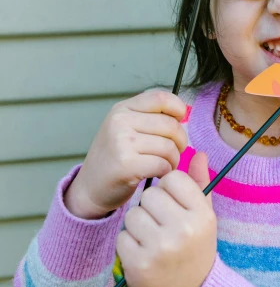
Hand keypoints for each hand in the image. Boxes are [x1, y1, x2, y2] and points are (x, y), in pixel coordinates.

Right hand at [64, 89, 188, 219]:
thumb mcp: (125, 128)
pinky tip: (158, 174)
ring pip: (169, 147)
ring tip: (165, 165)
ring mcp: (122, 142)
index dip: (178, 109)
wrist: (89, 188)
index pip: (161, 98)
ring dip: (174, 160)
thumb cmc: (115, 158)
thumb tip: (184, 111)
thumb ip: (150, 117)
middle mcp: (120, 122)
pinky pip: (162, 164)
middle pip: (170, 125)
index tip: (180, 121)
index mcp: (122, 109)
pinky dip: (166, 172)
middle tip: (173, 153)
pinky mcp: (126, 164)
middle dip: (180, 142)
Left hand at [115, 151, 216, 286]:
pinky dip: (129, 244)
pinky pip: (122, 236)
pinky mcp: (138, 264)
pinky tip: (144, 254)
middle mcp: (183, 230)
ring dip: (138, 225)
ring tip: (153, 240)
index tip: (174, 205)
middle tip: (162, 225)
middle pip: (150, 194)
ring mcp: (160, 248)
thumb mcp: (205, 217)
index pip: (173, 178)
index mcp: (202, 214)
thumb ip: (200, 184)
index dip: (169, 190)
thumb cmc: (196, 248)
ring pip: (133, 214)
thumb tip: (198, 153)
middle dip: (152, 207)